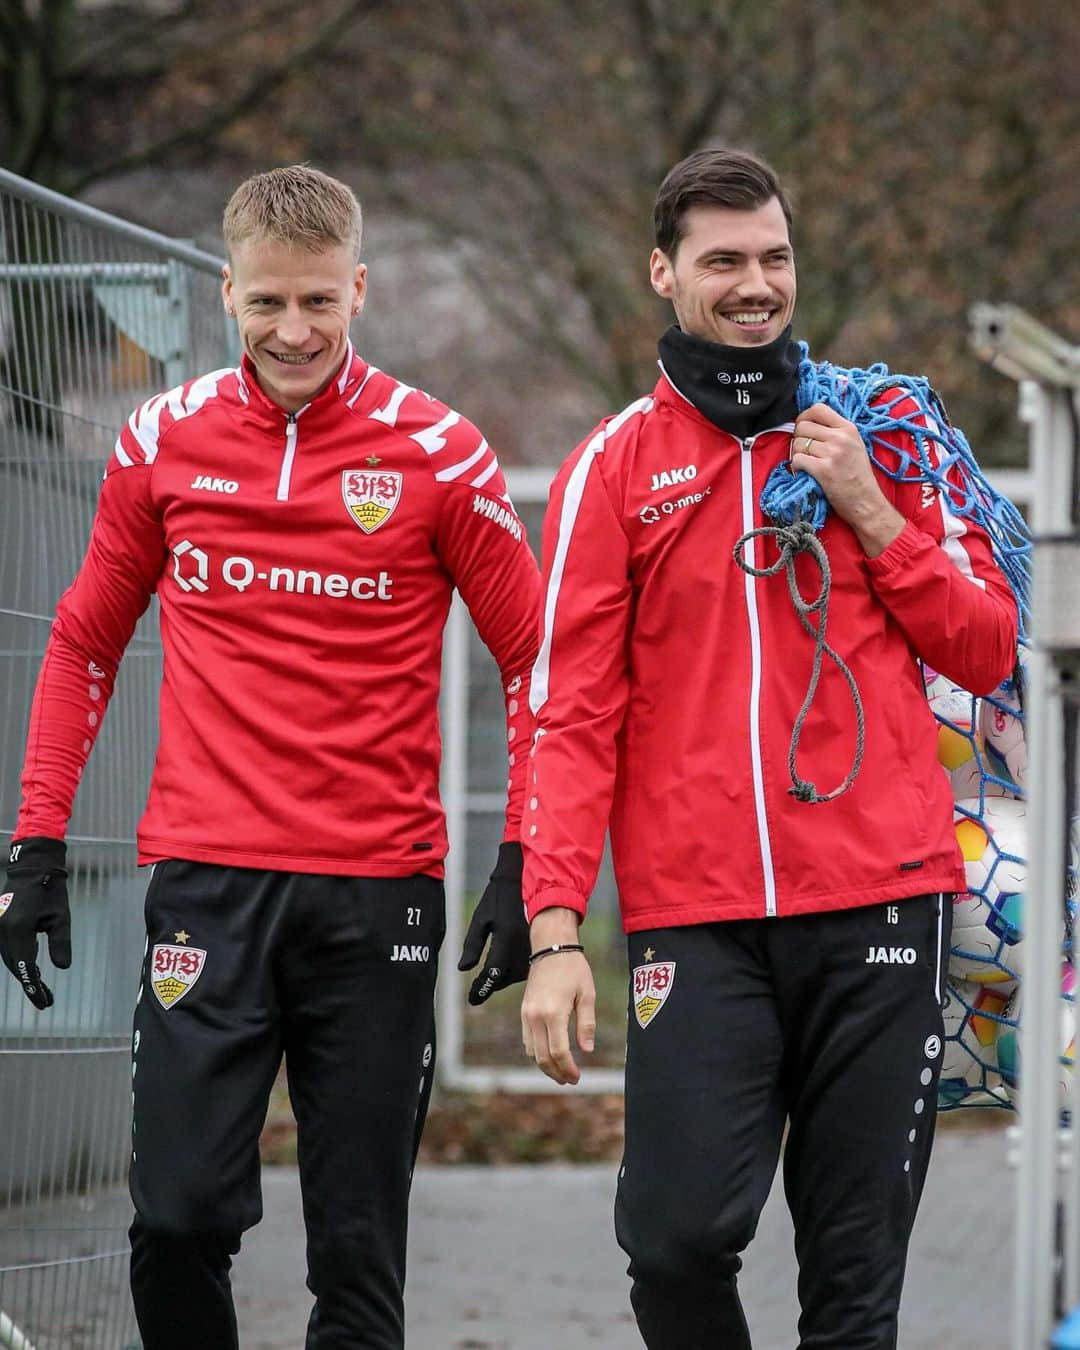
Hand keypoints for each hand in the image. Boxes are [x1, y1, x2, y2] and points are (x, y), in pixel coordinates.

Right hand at [0, 837, 70, 1009]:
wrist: (33, 868)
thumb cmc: (51, 891)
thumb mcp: (61, 918)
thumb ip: (61, 943)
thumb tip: (62, 968)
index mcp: (19, 929)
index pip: (26, 966)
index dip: (34, 987)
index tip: (44, 1003)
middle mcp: (3, 931)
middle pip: (16, 966)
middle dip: (30, 984)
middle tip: (46, 1000)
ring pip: (10, 960)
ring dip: (25, 973)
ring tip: (41, 988)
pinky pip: (8, 950)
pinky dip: (20, 961)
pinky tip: (34, 968)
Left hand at [457, 841, 529, 1005]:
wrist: (528, 879)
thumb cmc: (500, 897)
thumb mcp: (481, 918)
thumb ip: (472, 945)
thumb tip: (464, 969)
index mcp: (505, 938)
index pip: (492, 974)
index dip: (481, 989)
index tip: (472, 1000)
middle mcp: (522, 946)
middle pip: (504, 979)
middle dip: (491, 984)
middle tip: (478, 989)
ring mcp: (534, 947)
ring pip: (517, 975)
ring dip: (503, 978)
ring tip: (492, 976)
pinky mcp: (541, 946)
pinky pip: (526, 966)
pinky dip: (515, 969)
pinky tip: (507, 964)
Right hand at [521, 908, 595, 1084]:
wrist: (551, 946)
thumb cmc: (573, 969)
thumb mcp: (587, 994)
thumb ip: (586, 1024)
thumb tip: (586, 1051)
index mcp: (554, 1013)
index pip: (559, 1052)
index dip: (568, 1069)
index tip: (578, 1077)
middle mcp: (536, 1016)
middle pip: (542, 1057)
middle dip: (556, 1073)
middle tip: (570, 1080)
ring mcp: (527, 1014)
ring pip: (532, 1051)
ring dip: (546, 1066)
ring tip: (561, 1072)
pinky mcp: (524, 1011)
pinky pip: (527, 1040)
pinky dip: (537, 1053)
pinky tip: (550, 1055)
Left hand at [790, 403, 903, 555]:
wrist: (866, 502)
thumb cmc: (859, 476)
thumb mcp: (854, 445)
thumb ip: (836, 432)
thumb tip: (809, 423)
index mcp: (848, 428)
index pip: (818, 408)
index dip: (804, 417)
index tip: (803, 428)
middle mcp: (840, 437)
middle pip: (803, 425)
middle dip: (798, 438)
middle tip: (804, 451)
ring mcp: (832, 453)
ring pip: (797, 443)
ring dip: (797, 454)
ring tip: (806, 463)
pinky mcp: (823, 470)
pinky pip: (797, 460)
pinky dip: (796, 467)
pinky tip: (804, 472)